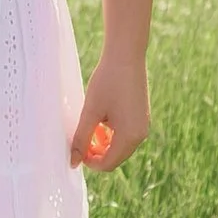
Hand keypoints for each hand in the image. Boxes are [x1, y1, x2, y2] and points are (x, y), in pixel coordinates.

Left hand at [71, 52, 148, 171]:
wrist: (126, 54)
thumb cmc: (107, 81)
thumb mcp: (91, 111)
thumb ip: (81, 139)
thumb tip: (73, 162)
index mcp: (130, 136)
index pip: (108, 164)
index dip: (89, 162)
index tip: (76, 149)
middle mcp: (141, 134)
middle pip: (116, 157)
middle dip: (97, 153)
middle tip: (81, 139)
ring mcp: (143, 124)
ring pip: (120, 146)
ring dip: (103, 143)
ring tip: (90, 127)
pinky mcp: (141, 115)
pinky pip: (126, 134)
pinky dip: (112, 133)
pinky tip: (101, 119)